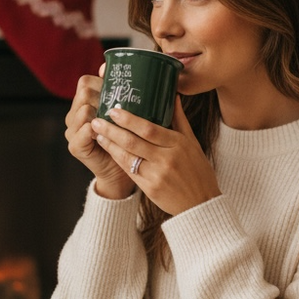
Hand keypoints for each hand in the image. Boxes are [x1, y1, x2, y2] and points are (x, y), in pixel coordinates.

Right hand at [65, 71, 134, 199]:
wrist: (123, 171)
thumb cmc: (131, 140)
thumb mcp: (131, 115)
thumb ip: (132, 96)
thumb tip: (141, 74)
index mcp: (87, 103)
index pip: (86, 82)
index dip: (101, 81)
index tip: (120, 87)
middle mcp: (76, 114)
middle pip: (83, 92)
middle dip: (102, 95)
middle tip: (120, 102)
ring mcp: (73, 130)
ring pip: (82, 110)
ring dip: (99, 110)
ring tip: (114, 116)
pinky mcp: (75, 146)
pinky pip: (81, 133)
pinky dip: (92, 130)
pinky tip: (102, 130)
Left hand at [90, 96, 220, 214]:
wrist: (201, 203)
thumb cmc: (198, 170)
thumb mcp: (193, 143)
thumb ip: (180, 120)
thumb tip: (172, 96)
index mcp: (179, 144)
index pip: (149, 128)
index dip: (129, 120)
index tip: (114, 111)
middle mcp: (167, 159)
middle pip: (133, 141)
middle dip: (112, 130)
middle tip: (97, 120)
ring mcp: (157, 175)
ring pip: (128, 157)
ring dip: (110, 144)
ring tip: (98, 133)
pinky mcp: (150, 188)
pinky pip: (129, 171)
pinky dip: (118, 159)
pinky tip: (109, 150)